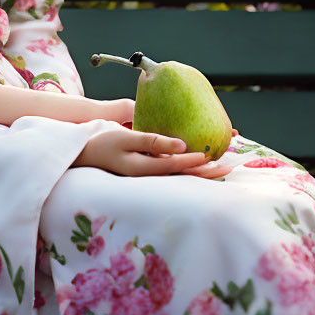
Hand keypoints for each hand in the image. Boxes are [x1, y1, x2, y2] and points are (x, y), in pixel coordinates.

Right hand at [73, 124, 230, 177]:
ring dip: (201, 170)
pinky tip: (198, 161)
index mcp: (144, 170)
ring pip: (181, 175)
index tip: (214, 156)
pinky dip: (188, 166)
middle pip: (184, 175)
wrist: (85, 153)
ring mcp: (149, 175)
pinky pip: (173, 170)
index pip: (177, 166)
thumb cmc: (103, 143)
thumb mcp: (126, 138)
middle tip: (229, 165)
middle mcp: (149, 177)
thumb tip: (181, 144)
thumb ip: (152, 140)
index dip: (196, 161)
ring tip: (221, 166)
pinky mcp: (148, 171)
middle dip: (207, 170)